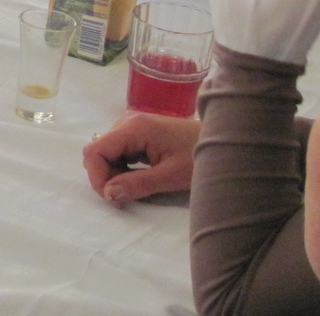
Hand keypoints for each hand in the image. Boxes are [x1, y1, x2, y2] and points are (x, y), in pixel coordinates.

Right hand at [82, 111, 199, 205]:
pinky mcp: (138, 131)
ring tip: (135, 187)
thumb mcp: (171, 176)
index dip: (97, 176)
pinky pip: (118, 150)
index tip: (113, 198)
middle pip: (98, 150)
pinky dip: (121, 167)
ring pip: (106, 151)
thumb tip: (108, 194)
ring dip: (113, 172)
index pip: (95, 150)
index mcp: (133, 128)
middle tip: (125, 196)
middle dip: (105, 176)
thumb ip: (137, 184)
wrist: (224, 142)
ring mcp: (131, 124)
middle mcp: (127, 121)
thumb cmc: (200, 158)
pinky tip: (138, 176)